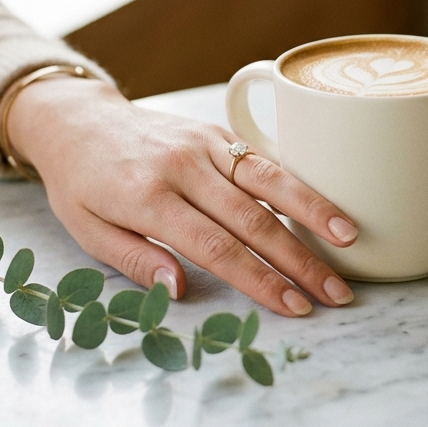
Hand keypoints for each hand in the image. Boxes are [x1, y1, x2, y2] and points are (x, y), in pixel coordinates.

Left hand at [3, 75, 357, 315]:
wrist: (76, 119)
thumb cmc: (80, 184)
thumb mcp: (86, 231)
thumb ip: (134, 259)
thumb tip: (179, 289)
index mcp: (147, 198)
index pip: (215, 246)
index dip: (258, 279)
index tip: (293, 306)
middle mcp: (181, 167)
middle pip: (252, 218)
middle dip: (299, 260)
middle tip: (335, 293)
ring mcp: (202, 143)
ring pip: (268, 180)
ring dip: (314, 212)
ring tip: (351, 240)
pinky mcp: (215, 130)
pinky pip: (261, 159)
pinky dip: (297, 182)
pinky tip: (326, 204)